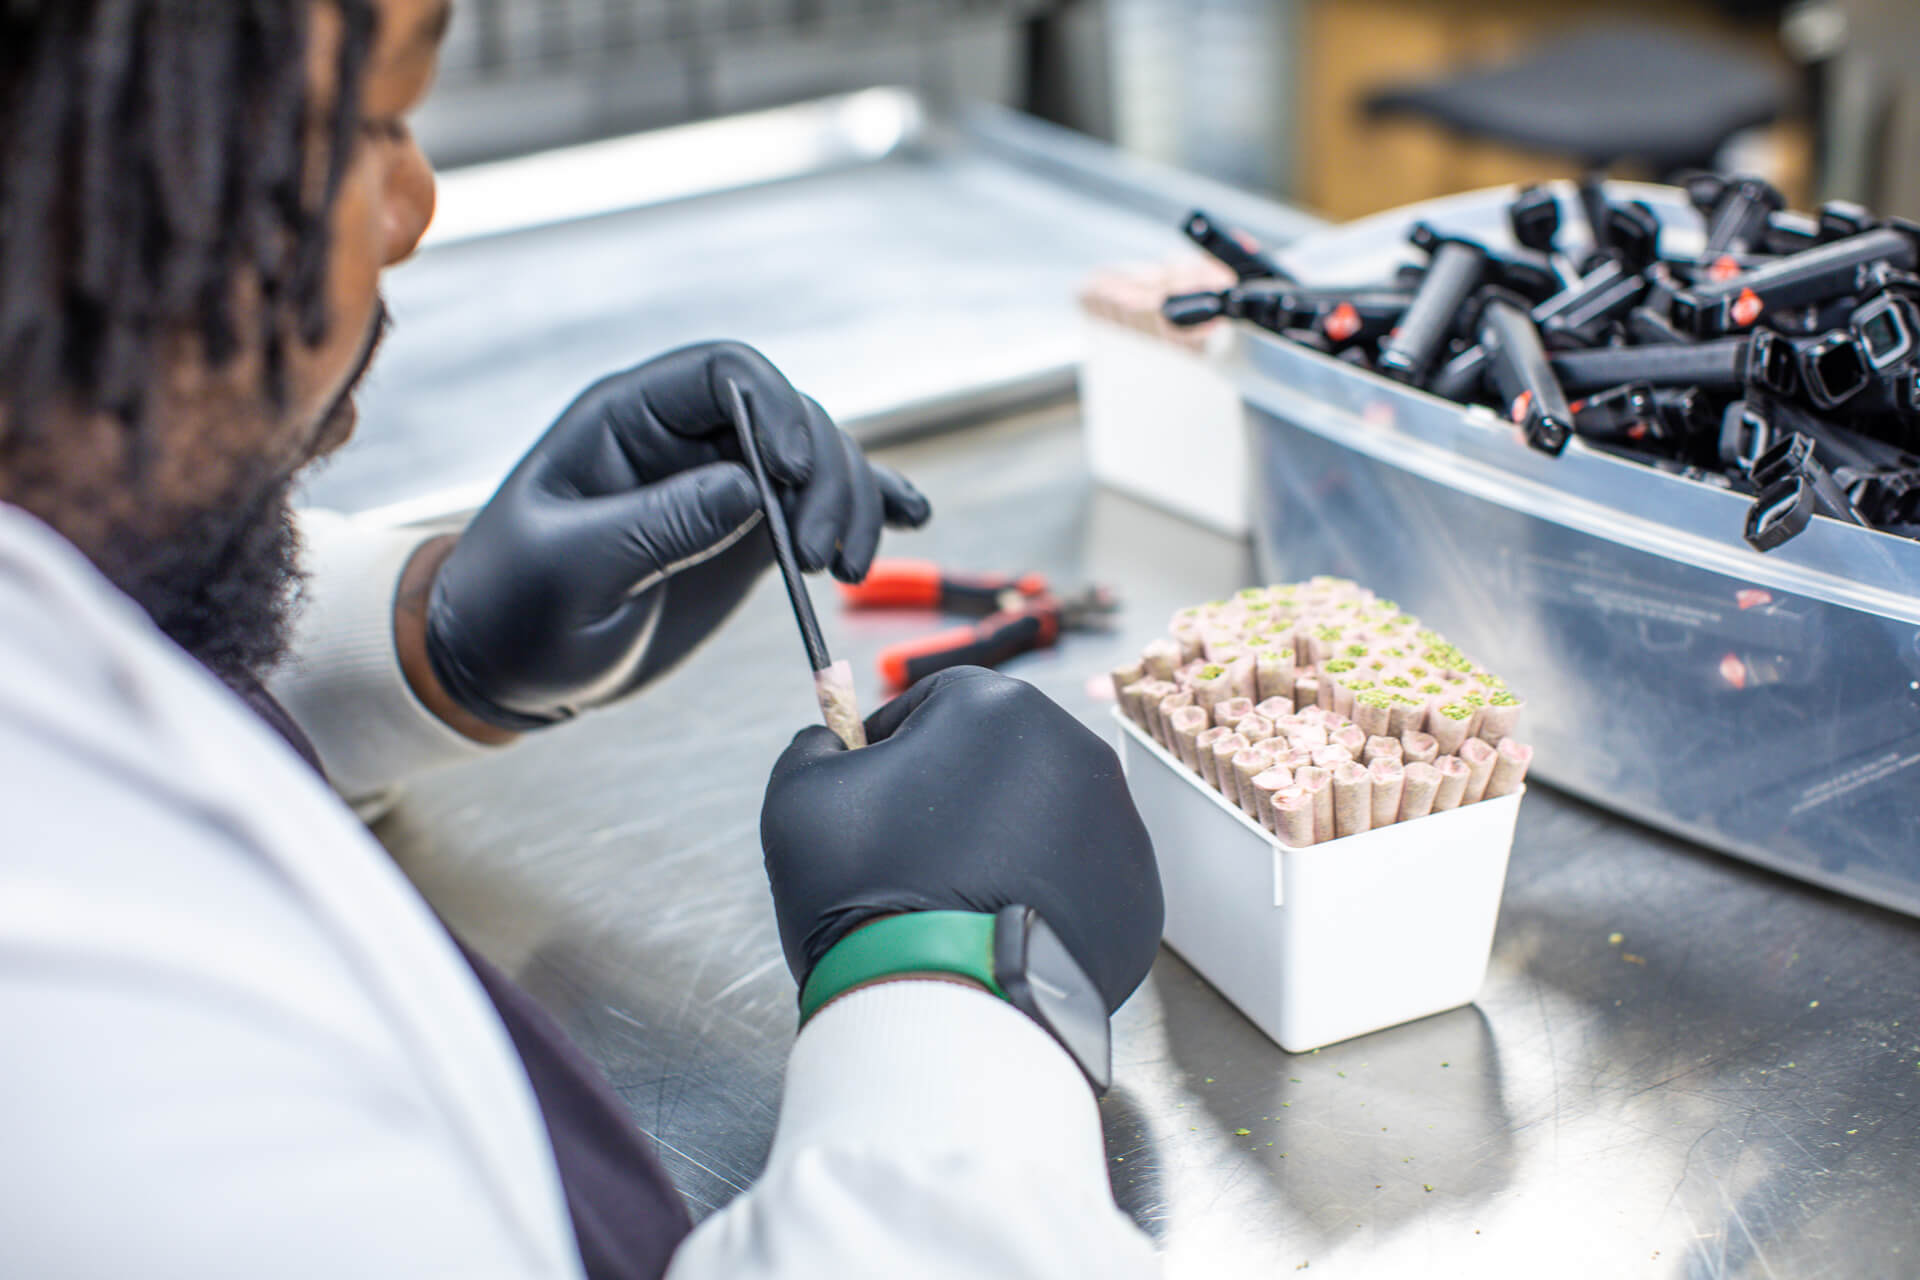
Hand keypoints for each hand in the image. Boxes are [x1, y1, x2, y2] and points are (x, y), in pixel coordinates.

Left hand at [422, 342, 929, 729]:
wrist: (510, 666)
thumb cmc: (515, 610)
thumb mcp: (569, 570)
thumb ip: (655, 525)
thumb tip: (747, 488)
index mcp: (627, 419)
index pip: (724, 373)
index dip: (773, 409)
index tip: (792, 475)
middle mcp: (685, 438)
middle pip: (789, 417)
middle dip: (824, 477)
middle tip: (823, 558)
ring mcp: (723, 483)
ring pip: (818, 461)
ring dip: (851, 504)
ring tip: (848, 569)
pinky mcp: (748, 531)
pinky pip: (820, 503)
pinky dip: (869, 506)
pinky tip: (912, 515)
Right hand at [760, 667, 1163, 1014]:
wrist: (942, 1008)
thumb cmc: (867, 892)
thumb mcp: (799, 796)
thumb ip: (815, 745)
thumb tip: (831, 741)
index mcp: (996, 705)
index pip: (934, 700)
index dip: (891, 744)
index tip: (871, 792)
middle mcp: (1074, 749)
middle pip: (998, 754)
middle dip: (955, 792)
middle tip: (910, 852)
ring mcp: (1117, 824)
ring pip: (1043, 814)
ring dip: (1003, 840)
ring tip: (954, 897)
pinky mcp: (1138, 893)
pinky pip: (1079, 876)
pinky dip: (1043, 893)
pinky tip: (999, 925)